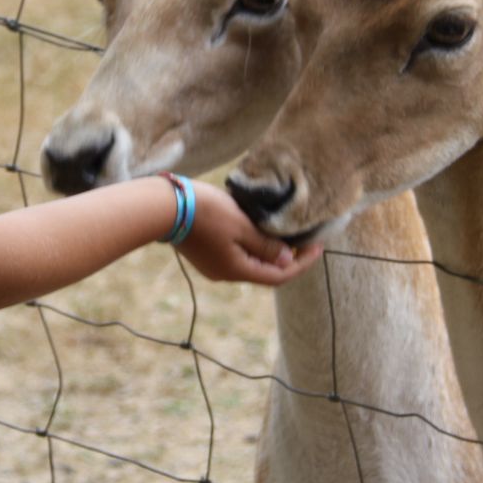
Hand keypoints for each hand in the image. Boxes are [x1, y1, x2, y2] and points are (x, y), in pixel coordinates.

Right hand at [175, 181, 321, 284]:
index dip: (302, 263)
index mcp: (237, 270)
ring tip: (286, 233)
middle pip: (265, 272)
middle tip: (306, 239)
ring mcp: (214, 265)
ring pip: (251, 263)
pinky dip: (254, 246)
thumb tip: (287, 259)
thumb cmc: (206, 212)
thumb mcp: (243, 226)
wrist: (164, 207)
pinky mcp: (206, 254)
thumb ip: (267, 245)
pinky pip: (238, 255)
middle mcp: (225, 273)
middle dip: (288, 258)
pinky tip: (260, 231)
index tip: (318, 246)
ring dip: (270, 252)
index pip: (279, 275)